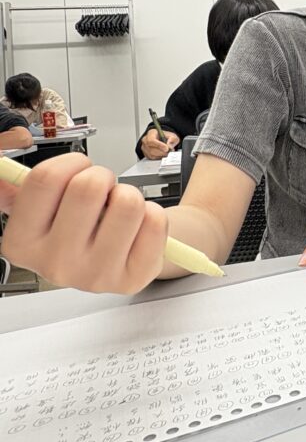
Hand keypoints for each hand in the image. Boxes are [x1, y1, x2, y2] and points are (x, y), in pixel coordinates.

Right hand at [1, 153, 167, 292]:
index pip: (45, 178)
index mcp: (22, 244)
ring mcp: (95, 276)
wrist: (118, 257)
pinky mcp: (132, 279)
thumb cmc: (79, 228)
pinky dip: (153, 213)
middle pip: (88, 186)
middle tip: (102, 192)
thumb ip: (19, 191)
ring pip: (127, 201)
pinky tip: (137, 229)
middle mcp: (55, 265)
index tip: (77, 168)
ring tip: (118, 210)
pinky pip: (155, 221)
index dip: (70, 162)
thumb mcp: (42, 211)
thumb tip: (3, 175)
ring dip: (128, 194)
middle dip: (102, 176)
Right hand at [141, 128, 179, 158]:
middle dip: (162, 152)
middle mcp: (145, 140)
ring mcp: (145, 148)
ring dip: (161, 155)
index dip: (159, 145)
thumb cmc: (166, 137)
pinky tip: (164, 154)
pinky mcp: (146, 154)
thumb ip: (172, 139)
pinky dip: (159, 157)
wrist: (163, 140)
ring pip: (152, 155)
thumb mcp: (172, 135)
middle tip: (169, 152)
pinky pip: (152, 158)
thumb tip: (169, 145)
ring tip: (167, 152)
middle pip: (151, 149)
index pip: (151, 140)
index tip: (166, 148)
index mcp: (151, 133)